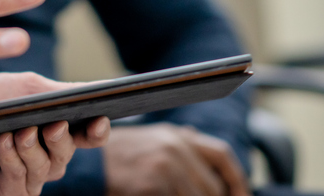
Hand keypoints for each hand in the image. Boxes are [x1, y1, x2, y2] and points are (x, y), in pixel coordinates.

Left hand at [0, 72, 111, 195]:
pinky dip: (13, 159)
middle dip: (62, 139)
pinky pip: (20, 180)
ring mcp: (27, 178)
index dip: (98, 130)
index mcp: (57, 130)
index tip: (100, 119)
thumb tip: (99, 90)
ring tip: (20, 132)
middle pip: (68, 152)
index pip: (89, 135)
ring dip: (33, 148)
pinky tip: (4, 142)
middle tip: (54, 125)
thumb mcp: (24, 89)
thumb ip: (60, 91)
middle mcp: (46, 156)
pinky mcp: (5, 192)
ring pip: (46, 168)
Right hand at [103, 124, 249, 195]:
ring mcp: (164, 167)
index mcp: (179, 136)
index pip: (222, 155)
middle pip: (213, 186)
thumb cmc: (119, 156)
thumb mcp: (153, 142)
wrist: (86, 162)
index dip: (237, 180)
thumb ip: (181, 147)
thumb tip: (211, 165)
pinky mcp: (151, 186)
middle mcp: (175, 148)